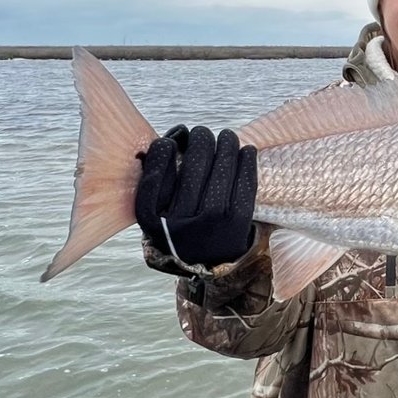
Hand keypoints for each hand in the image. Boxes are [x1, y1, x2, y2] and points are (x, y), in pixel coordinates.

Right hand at [135, 125, 257, 269]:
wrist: (205, 263)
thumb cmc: (178, 226)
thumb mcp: (155, 211)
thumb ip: (156, 177)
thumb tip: (177, 135)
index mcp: (151, 218)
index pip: (155, 170)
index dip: (164, 148)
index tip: (171, 142)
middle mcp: (178, 222)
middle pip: (193, 164)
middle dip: (200, 139)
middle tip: (202, 133)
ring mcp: (209, 223)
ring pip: (221, 167)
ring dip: (226, 143)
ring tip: (227, 137)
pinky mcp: (236, 223)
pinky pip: (244, 182)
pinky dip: (246, 161)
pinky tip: (246, 150)